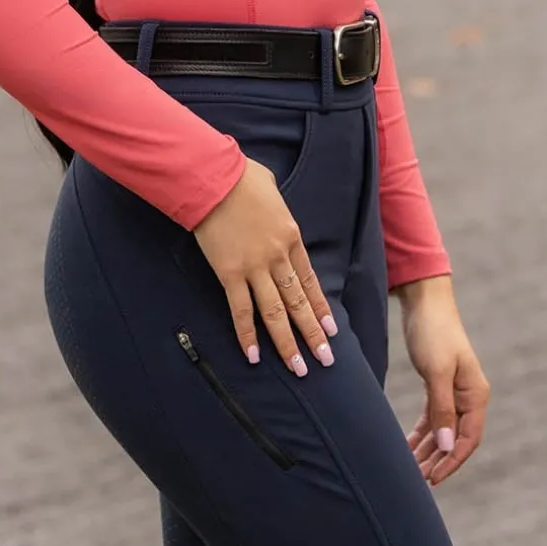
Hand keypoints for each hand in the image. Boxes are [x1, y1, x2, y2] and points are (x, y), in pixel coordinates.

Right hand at [192, 157, 336, 376]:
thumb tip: (273, 206)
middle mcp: (278, 257)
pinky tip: (254, 356)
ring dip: (287, 343)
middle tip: (325, 360)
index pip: (310, 281)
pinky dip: (247, 335)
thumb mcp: (272, 189)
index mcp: (291, 237)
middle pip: (298, 302)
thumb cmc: (241, 177)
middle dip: (313, 334)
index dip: (320, 308)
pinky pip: (241, 311)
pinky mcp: (229, 273)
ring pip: (275, 313)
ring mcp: (254, 267)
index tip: (331, 330)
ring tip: (299, 368)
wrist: (214, 177)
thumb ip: (277, 208)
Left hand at [398, 275, 487, 485]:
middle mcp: (468, 395)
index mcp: (475, 394)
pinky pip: (433, 418)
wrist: (424, 301)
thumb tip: (447, 446)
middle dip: (437, 461)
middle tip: (415, 482)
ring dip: (428, 451)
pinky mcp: (438, 385)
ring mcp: (454, 391)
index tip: (432, 480)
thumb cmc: (433, 333)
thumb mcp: (437, 372)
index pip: (469, 439)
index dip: (452, 462)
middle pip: (456, 439)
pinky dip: (421, 434)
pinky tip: (407, 448)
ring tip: (409, 471)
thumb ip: (443, 410)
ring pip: (443, 431)